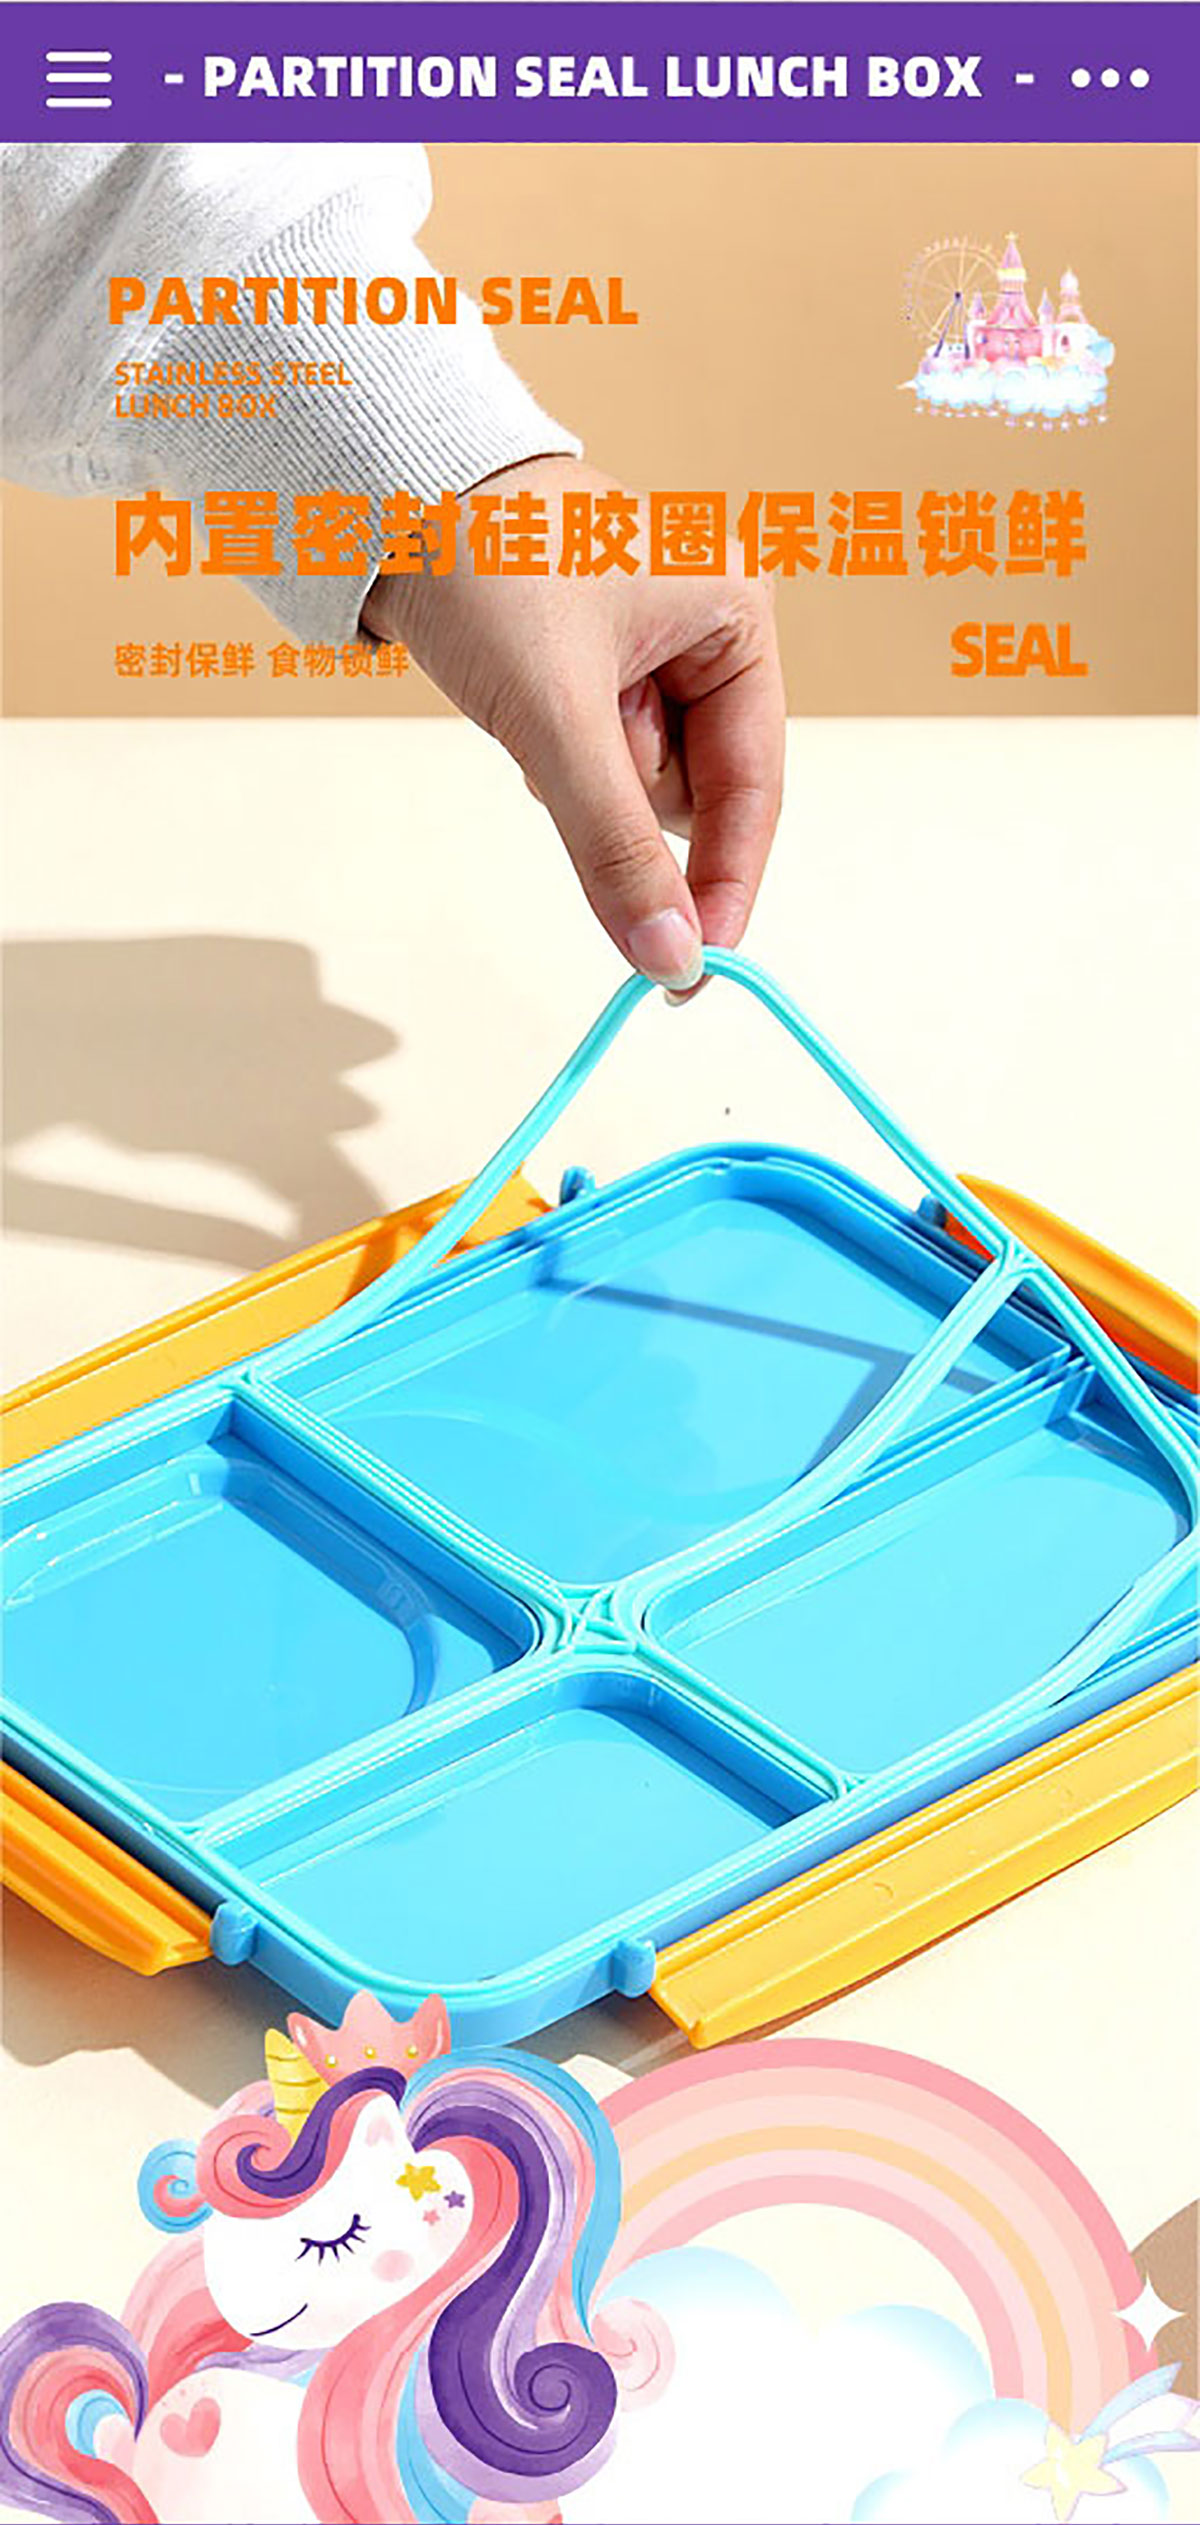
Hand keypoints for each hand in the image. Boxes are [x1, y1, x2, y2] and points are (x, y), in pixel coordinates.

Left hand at [361, 457, 784, 991]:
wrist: (381, 495)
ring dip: (585, 778)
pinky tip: (521, 703)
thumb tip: (669, 957)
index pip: (755, 788)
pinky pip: (598, 758)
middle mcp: (709, 629)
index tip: (692, 970)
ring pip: (643, 783)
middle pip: (698, 791)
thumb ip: (616, 846)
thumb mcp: (556, 718)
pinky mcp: (599, 665)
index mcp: (736, 614)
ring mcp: (655, 649)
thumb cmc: (481, 567)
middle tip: (562, 759)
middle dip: (626, 798)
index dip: (725, 885)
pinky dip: (559, 757)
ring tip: (533, 706)